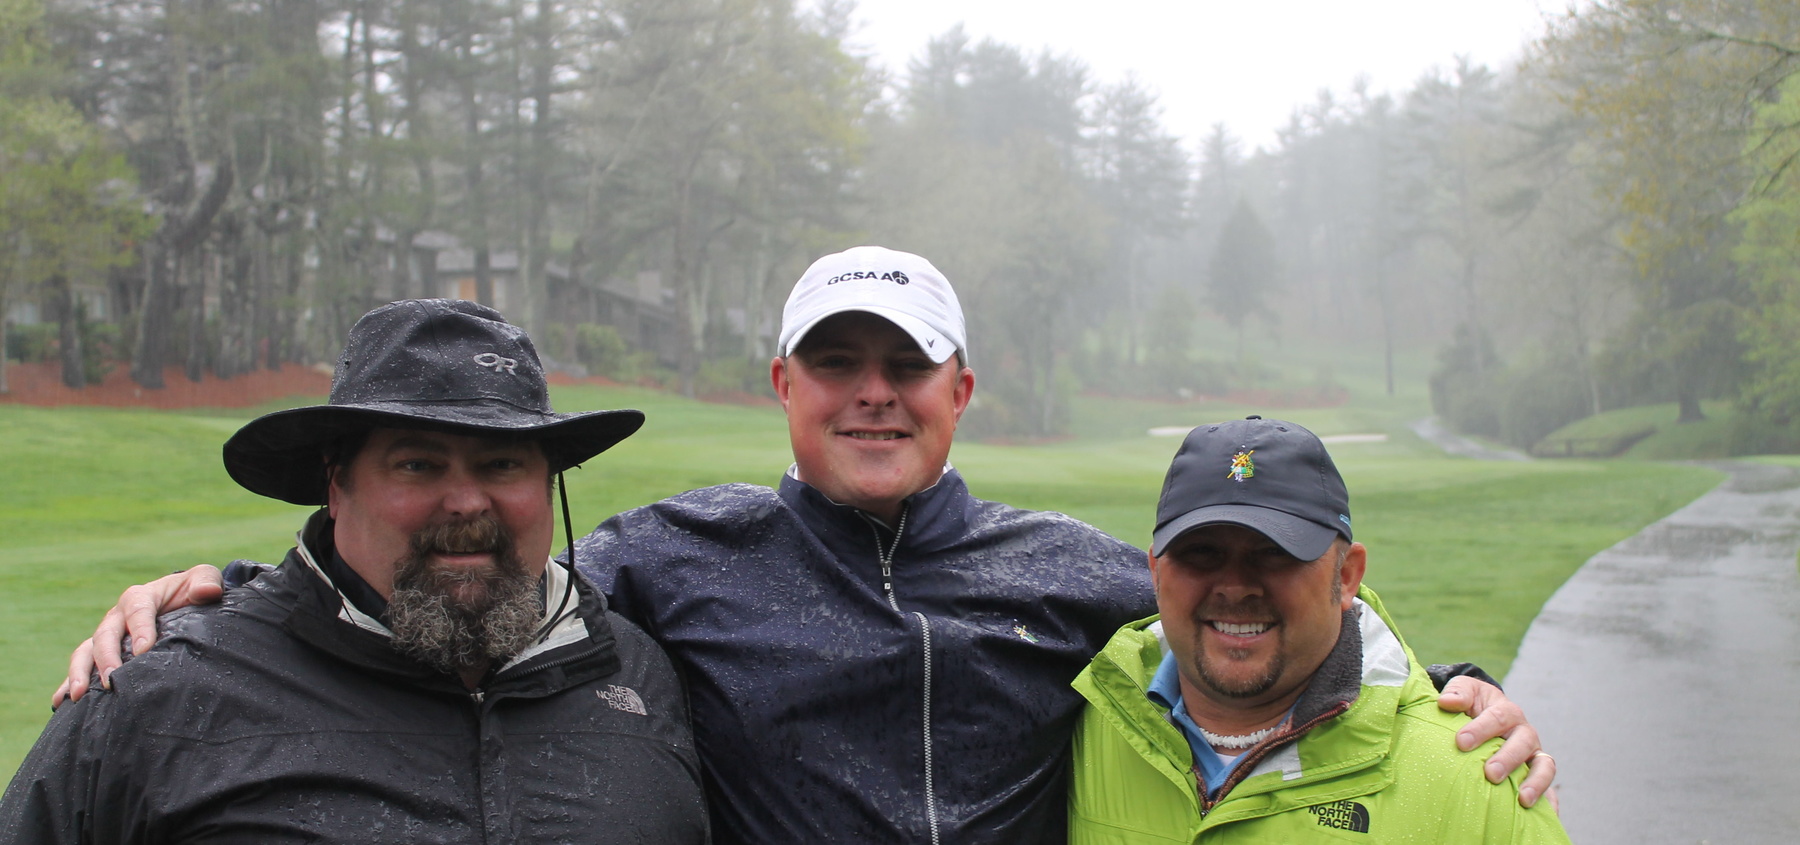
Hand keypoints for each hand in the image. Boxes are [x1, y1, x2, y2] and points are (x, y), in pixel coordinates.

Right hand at [52, 565, 225, 707]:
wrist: (184, 606)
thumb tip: (208, 592)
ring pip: (86, 652)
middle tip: (112, 681)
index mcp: (140, 597)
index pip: (137, 610)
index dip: (140, 629)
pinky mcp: (102, 654)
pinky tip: (62, 703)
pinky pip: (82, 668)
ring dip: (80, 673)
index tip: (143, 651)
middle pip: (106, 635)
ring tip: (79, 696)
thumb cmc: (194, 592)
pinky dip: (69, 683)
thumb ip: (206, 581)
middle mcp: (118, 617)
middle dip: (107, 658)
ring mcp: (107, 636)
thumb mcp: (204, 579)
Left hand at [1437, 675, 1557, 810]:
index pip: (1497, 718)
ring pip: (1543, 766)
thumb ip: (1458, 692)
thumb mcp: (1465, 691)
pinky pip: (1550, 789)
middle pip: (1523, 742)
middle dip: (1507, 758)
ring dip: (1535, 782)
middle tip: (1490, 773)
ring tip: (1523, 799)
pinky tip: (1547, 815)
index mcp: (1506, 711)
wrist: (1485, 713)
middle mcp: (1524, 732)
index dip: (1480, 729)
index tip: (1461, 742)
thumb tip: (1446, 702)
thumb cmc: (1472, 704)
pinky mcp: (1537, 774)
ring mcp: (1533, 754)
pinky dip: (1551, 802)